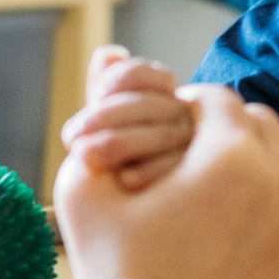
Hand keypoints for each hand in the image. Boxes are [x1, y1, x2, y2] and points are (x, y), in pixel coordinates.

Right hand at [1, 86, 278, 278]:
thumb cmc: (115, 277)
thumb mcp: (86, 192)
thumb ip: (101, 118)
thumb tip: (110, 55)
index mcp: (229, 157)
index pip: (221, 102)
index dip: (192, 110)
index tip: (174, 131)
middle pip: (268, 127)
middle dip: (233, 132)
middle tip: (200, 157)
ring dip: (274, 161)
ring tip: (236, 185)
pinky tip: (262, 224)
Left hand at [61, 45, 193, 190]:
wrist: (130, 225)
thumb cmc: (114, 178)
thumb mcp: (104, 133)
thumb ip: (107, 95)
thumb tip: (108, 53)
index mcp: (165, 106)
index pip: (157, 75)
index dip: (125, 77)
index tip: (97, 94)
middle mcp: (187, 126)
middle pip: (157, 103)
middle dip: (110, 114)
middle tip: (73, 136)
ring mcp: (199, 154)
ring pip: (168, 133)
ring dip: (122, 143)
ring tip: (87, 158)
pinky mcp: (205, 185)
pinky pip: (181, 169)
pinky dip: (152, 170)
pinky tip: (126, 180)